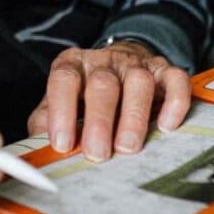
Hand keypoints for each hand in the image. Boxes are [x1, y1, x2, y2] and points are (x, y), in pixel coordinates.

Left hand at [26, 41, 189, 161]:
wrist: (120, 59)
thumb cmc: (85, 91)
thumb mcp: (60, 100)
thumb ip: (46, 120)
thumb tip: (38, 147)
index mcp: (73, 64)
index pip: (63, 80)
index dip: (61, 111)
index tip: (63, 144)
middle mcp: (104, 61)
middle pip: (102, 83)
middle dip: (99, 121)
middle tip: (97, 154)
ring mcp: (136, 64)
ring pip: (139, 81)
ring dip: (134, 116)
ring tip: (128, 147)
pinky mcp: (164, 70)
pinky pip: (175, 79)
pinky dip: (174, 103)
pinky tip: (166, 126)